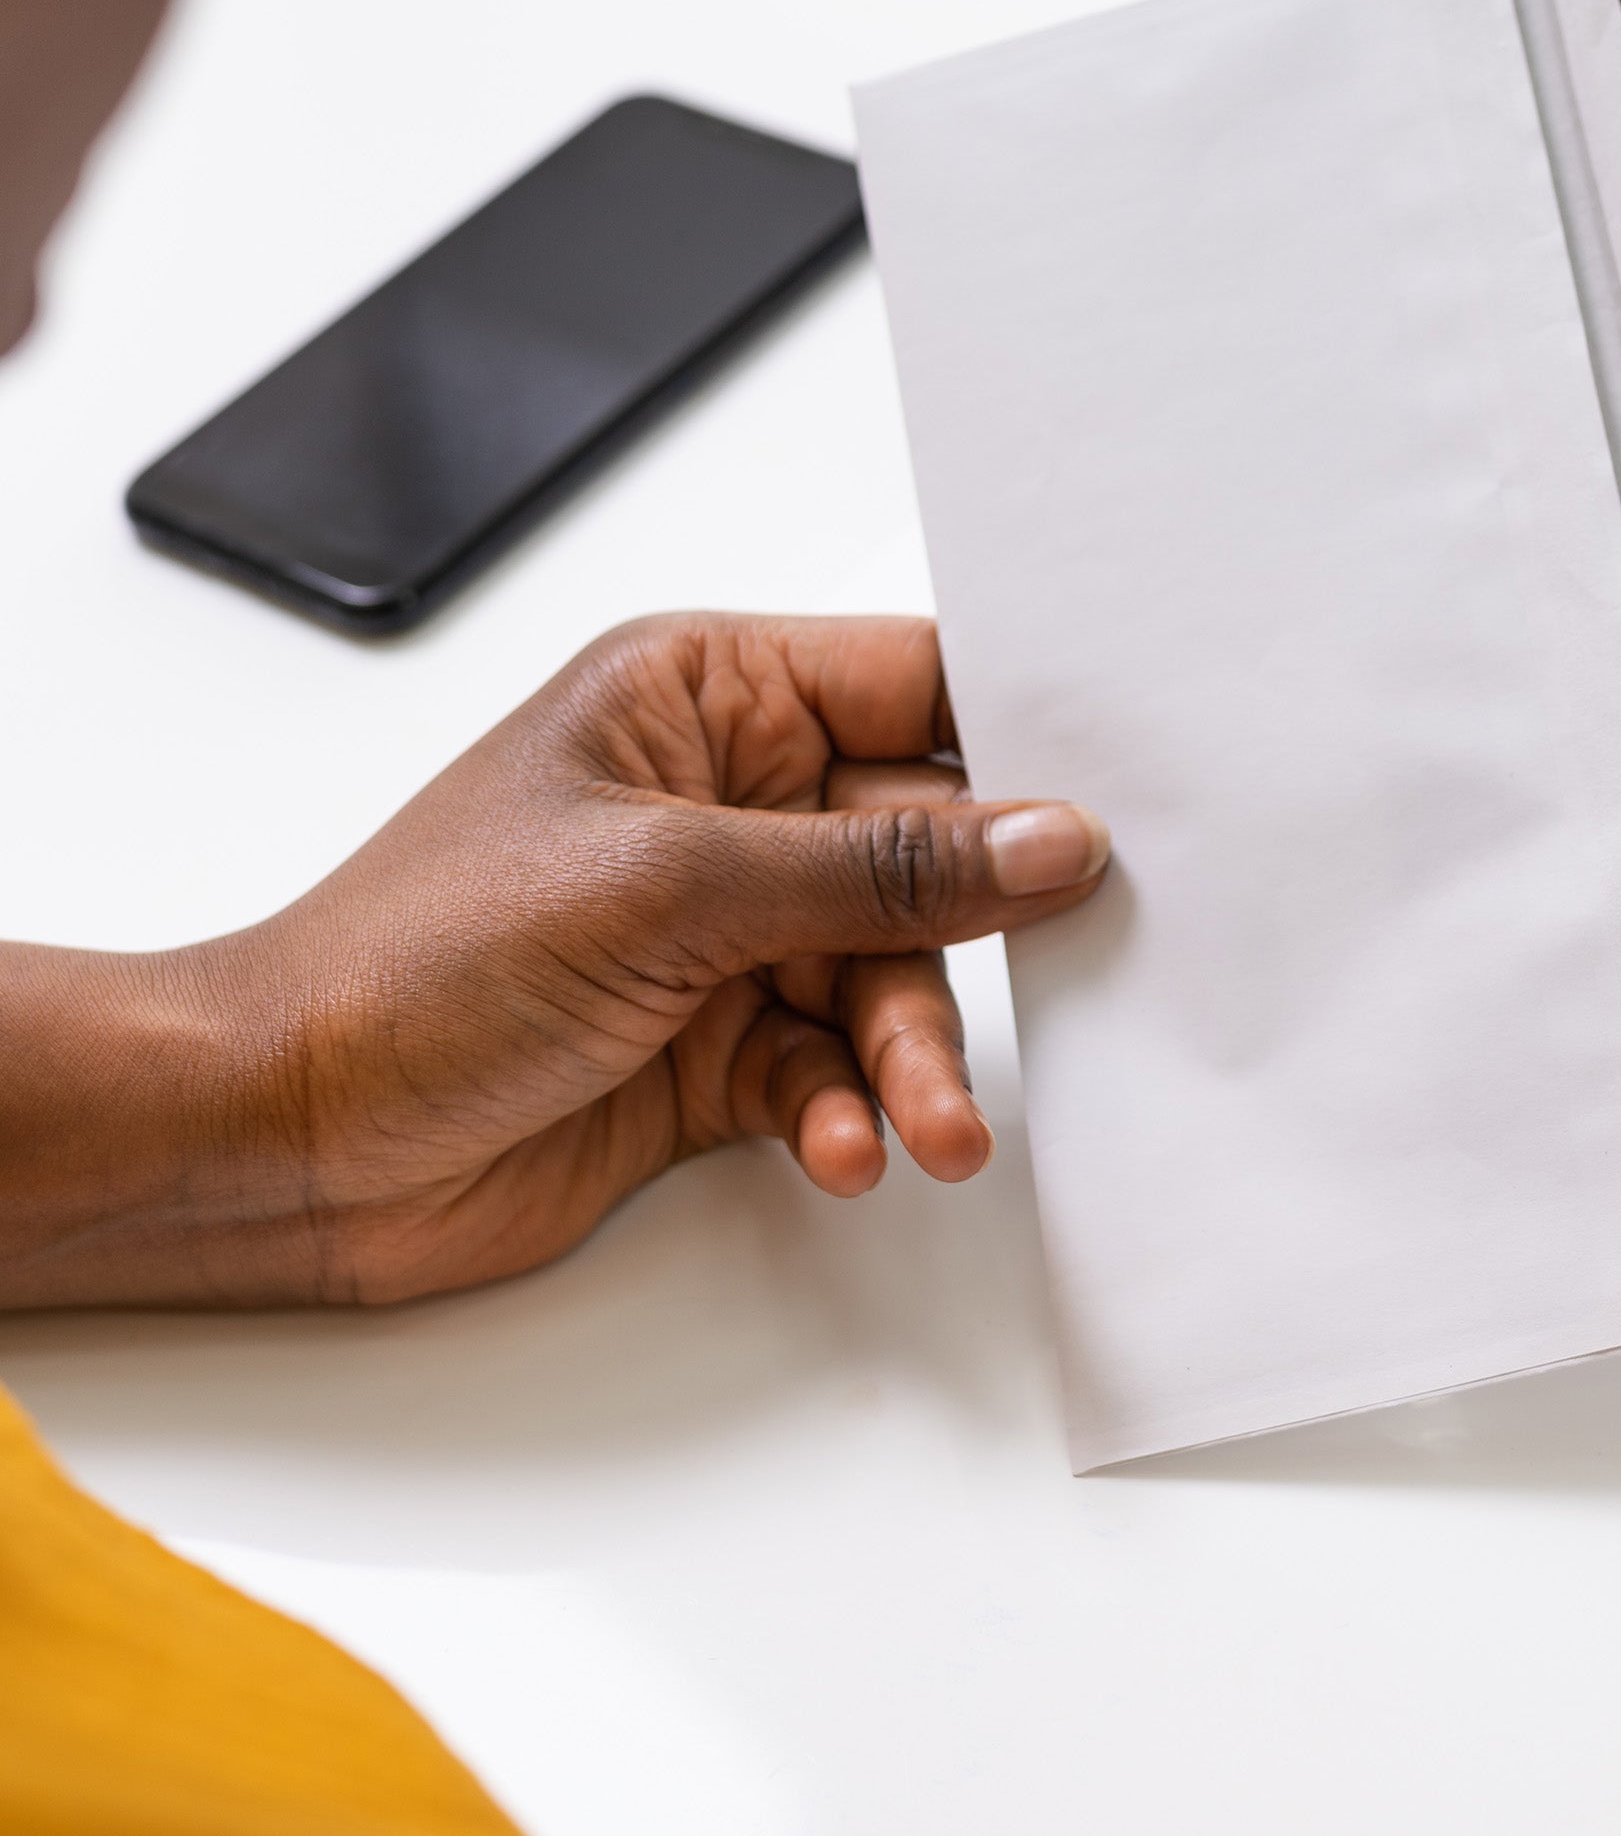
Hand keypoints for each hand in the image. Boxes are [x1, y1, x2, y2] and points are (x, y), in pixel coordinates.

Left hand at [0, 615, 1108, 1309]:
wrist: (283, 1139)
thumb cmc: (413, 961)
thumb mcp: (671, 889)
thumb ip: (878, 869)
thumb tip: (1047, 839)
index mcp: (703, 696)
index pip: (915, 688)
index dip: (1023, 745)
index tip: (1121, 808)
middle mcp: (723, 803)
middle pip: (926, 851)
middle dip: (967, 942)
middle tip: (1032, 1002)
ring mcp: (717, 932)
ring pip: (887, 977)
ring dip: (910, 1056)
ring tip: (921, 1124)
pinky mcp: (710, 1047)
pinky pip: (830, 1069)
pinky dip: (842, 1112)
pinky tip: (826, 1147)